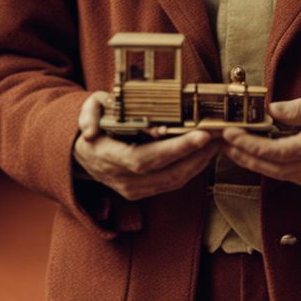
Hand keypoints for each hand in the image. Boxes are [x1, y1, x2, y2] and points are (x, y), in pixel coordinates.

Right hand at [74, 91, 218, 200]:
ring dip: (198, 163)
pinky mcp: (141, 191)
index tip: (201, 135)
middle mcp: (121, 178)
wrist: (82, 151)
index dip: (175, 150)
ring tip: (215, 143)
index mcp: (108, 157)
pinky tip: (202, 153)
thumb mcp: (88, 108)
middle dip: (196, 155)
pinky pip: (170, 183)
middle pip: (166, 173)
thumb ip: (89, 114)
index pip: (146, 158)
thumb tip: (89, 131)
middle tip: (218, 136)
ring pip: (172, 182)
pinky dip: (190, 169)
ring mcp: (131, 189)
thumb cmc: (93, 123)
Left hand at [221, 97, 300, 184]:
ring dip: (244, 159)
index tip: (232, 134)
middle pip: (267, 164)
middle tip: (221, 139)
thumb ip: (294, 109)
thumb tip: (271, 109)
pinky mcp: (297, 178)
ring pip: (267, 171)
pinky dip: (255, 162)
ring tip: (225, 145)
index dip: (252, 144)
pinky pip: (272, 172)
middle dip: (241, 153)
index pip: (276, 151)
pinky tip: (241, 152)